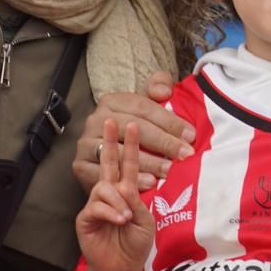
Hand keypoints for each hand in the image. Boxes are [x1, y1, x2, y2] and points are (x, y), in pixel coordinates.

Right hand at [73, 70, 193, 193]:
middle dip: (163, 142)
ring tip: (169, 170)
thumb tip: (164, 91)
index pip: (143, 108)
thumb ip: (158, 87)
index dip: (169, 121)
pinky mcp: (80, 166)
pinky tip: (149, 183)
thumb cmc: (136, 133)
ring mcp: (85, 143)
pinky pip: (107, 173)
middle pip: (132, 128)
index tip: (190, 135)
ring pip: (120, 151)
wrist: (109, 164)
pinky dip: (129, 179)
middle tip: (184, 154)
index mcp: (112, 101)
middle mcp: (96, 119)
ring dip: (148, 162)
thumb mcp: (147, 105)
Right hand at [77, 120, 154, 270]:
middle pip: (108, 162)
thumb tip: (125, 186)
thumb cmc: (135, 244)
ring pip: (104, 187)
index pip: (128, 163)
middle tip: (111, 120)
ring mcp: (96, 204)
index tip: (132, 123)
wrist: (122, 269)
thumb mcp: (144, 219)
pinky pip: (96, 206)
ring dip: (118, 200)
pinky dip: (110, 212)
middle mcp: (109, 193)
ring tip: (127, 216)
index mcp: (126, 191)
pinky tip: (119, 220)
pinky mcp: (85, 218)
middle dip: (110, 141)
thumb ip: (136, 200)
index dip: (131, 145)